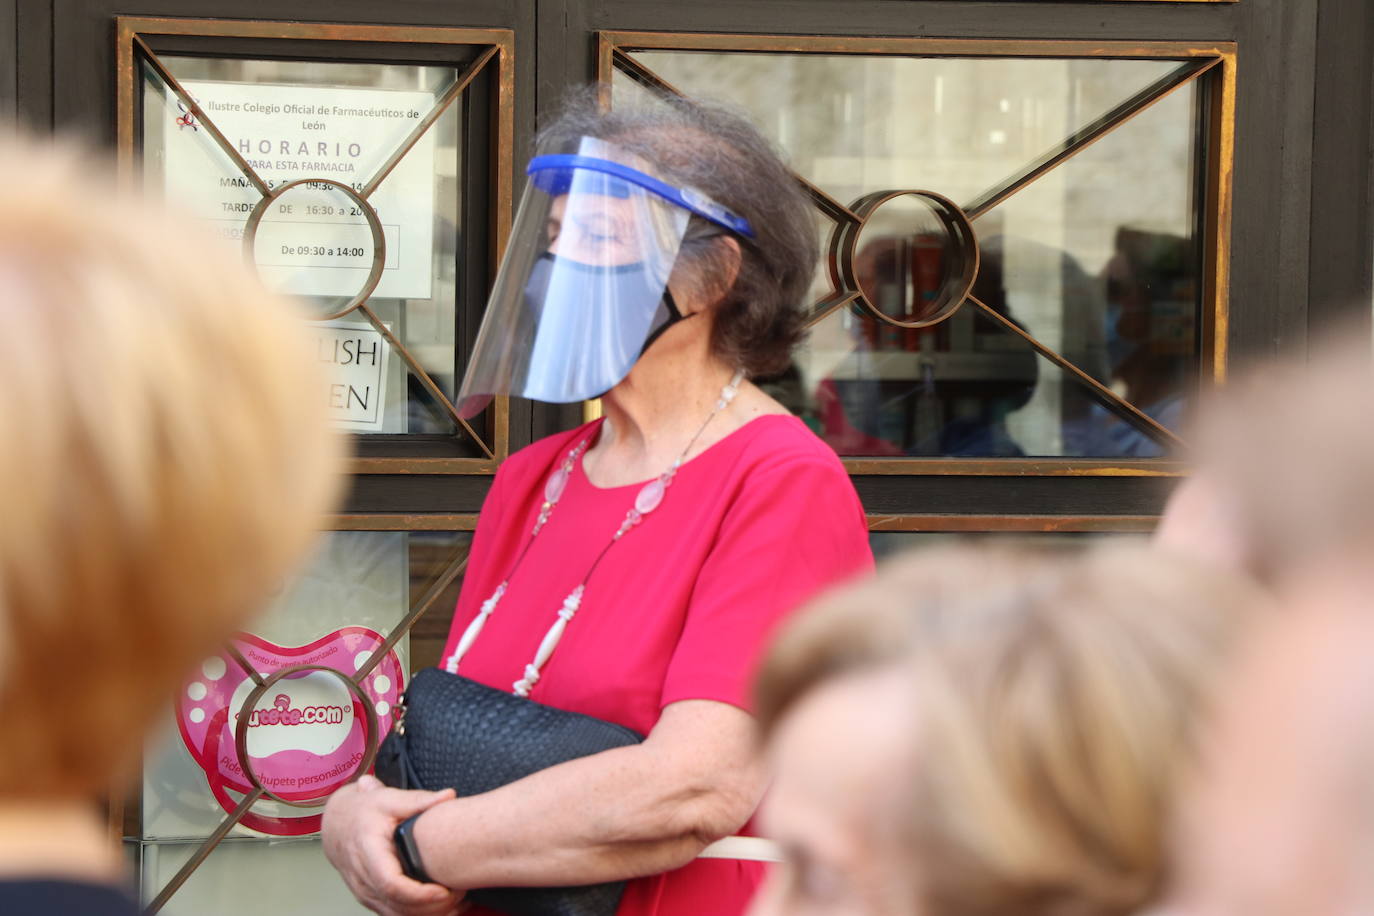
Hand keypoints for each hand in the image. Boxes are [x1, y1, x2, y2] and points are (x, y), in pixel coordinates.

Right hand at [322, 774, 463, 915]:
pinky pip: (395, 915)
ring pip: (397, 915)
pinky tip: (443, 907)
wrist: (338, 824)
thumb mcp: (389, 799)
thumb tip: (449, 795)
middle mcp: (363, 877)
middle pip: (397, 905)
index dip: (418, 893)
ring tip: (457, 901)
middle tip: (460, 894)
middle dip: (431, 906)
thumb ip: (419, 800)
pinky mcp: (371, 900)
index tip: (443, 891)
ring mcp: (365, 892)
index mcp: (368, 851)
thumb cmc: (364, 812)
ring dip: (428, 914)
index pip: (390, 883)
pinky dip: (420, 915)